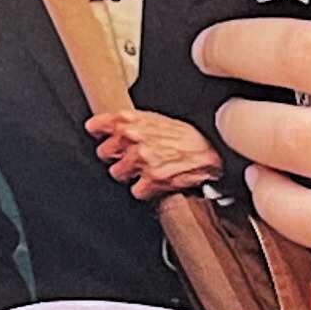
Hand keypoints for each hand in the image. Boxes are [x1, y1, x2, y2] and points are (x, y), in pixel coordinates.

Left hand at [88, 103, 224, 198]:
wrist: (213, 148)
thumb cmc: (189, 134)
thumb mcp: (158, 118)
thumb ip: (134, 123)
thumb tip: (115, 128)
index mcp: (132, 119)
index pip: (96, 125)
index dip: (98, 132)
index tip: (99, 135)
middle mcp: (133, 138)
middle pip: (103, 153)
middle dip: (115, 156)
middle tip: (130, 157)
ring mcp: (141, 160)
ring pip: (116, 174)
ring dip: (130, 174)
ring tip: (146, 169)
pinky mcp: (151, 180)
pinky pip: (135, 191)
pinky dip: (145, 189)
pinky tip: (155, 181)